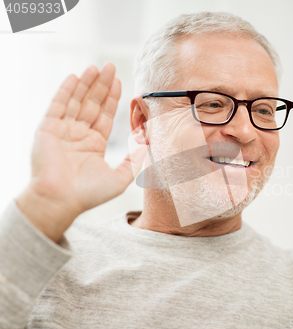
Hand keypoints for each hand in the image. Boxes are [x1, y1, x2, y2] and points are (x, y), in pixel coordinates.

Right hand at [16, 63, 142, 242]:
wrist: (61, 201)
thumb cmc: (88, 194)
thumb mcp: (120, 178)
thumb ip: (134, 161)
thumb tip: (148, 145)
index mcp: (93, 144)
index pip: (105, 115)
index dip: (112, 98)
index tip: (119, 81)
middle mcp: (78, 135)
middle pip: (92, 104)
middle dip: (101, 85)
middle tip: (110, 66)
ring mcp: (62, 130)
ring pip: (76, 101)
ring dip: (86, 83)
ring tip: (96, 67)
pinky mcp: (47, 129)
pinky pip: (57, 105)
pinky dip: (66, 90)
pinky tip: (75, 77)